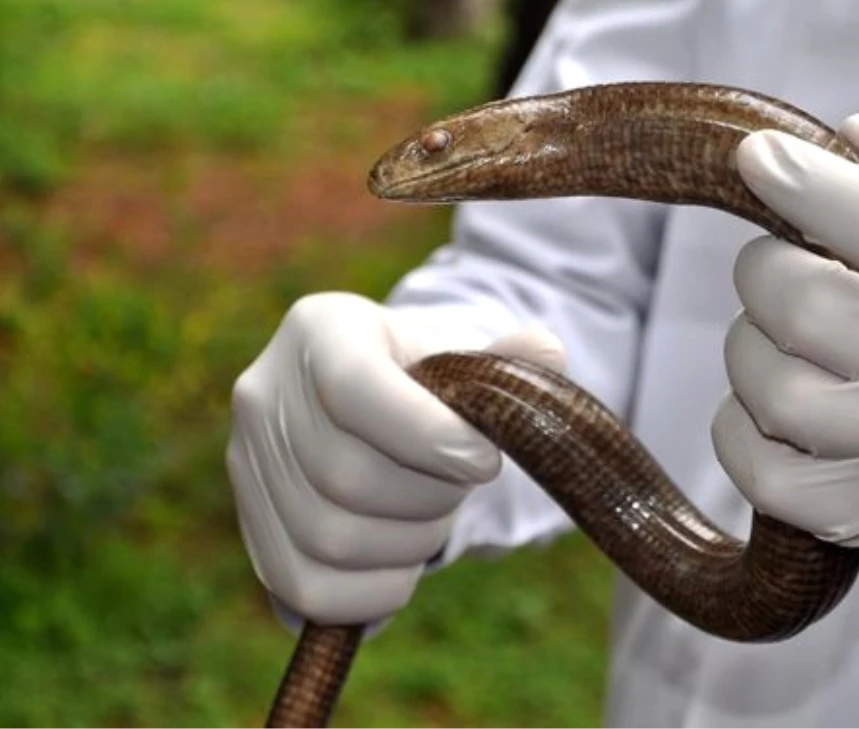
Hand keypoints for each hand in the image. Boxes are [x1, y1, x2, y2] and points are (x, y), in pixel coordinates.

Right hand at [226, 292, 564, 624]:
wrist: (374, 410)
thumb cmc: (428, 380)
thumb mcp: (463, 356)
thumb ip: (504, 360)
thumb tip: (547, 350)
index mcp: (319, 329)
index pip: (356, 389)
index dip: (431, 436)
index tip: (486, 460)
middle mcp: (263, 393)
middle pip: (346, 476)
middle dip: (429, 497)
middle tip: (461, 489)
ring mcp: (244, 465)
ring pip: (329, 539)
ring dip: (407, 545)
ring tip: (433, 519)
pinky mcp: (250, 530)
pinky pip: (306, 589)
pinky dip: (373, 594)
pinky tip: (406, 568)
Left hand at [711, 105, 858, 566]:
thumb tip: (851, 140)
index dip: (809, 188)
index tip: (756, 157)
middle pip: (804, 306)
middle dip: (769, 267)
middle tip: (791, 264)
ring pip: (768, 386)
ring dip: (754, 341)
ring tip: (796, 333)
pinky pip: (759, 472)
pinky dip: (741, 423)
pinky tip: (781, 396)